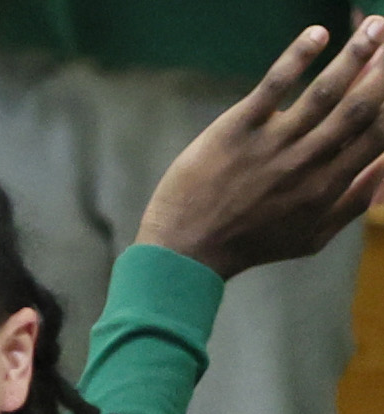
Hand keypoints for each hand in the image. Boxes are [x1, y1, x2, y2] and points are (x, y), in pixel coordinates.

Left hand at [139, 19, 383, 278]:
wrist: (185, 251)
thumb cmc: (251, 244)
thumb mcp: (311, 236)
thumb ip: (353, 202)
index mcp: (327, 186)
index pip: (377, 136)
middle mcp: (305, 162)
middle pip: (358, 107)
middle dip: (383, 71)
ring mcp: (271, 144)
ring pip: (324, 92)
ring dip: (354, 54)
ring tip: (375, 25)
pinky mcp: (236, 129)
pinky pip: (273, 87)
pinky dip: (297, 58)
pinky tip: (317, 34)